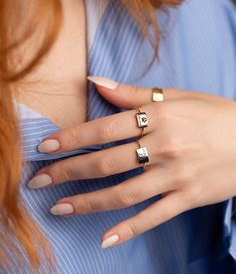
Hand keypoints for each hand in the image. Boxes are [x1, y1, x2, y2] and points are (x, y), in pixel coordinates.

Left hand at [27, 76, 235, 248]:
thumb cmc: (213, 113)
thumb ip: (133, 92)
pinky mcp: (188, 198)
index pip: (104, 129)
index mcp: (159, 118)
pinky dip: (128, 229)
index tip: (46, 147)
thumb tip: (96, 82)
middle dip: (68, 171)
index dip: (72, 138)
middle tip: (39, 180)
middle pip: (106, 163)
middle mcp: (164, 147)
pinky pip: (153, 217)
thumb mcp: (176, 96)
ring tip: (59, 208)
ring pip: (123, 193)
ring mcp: (176, 176)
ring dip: (88, 202)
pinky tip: (104, 239)